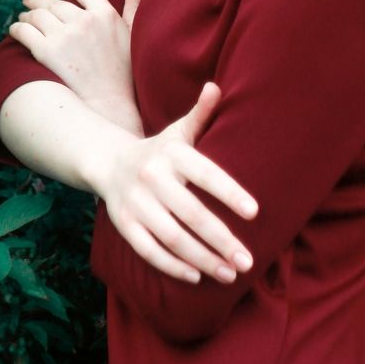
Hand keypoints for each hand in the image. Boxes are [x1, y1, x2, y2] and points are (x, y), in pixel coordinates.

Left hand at [9, 0, 150, 133]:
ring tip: (22, 18)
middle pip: (53, 2)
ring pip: (37, 16)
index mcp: (105, 14)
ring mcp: (64, 36)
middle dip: (38, 0)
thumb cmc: (125, 75)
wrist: (110, 107)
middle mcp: (84, 21)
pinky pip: (25, 32)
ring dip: (27, 15)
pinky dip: (18, 29)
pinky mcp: (47, 52)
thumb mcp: (134, 34)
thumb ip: (135, 3)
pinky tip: (15, 31)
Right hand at [94, 81, 258, 284]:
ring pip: (173, 237)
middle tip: (248, 261)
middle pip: (192, 214)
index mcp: (172, 154)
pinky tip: (197, 277)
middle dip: (222, 240)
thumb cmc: (158, 151)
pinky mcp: (124, 224)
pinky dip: (173, 266)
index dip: (230, 193)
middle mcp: (152, 177)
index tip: (255, 213)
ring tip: (230, 274)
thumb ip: (200, 114)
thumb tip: (216, 87)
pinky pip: (149, 251)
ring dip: (203, 259)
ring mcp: (136, 203)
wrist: (109, 163)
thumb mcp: (178, 131)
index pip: (206, 173)